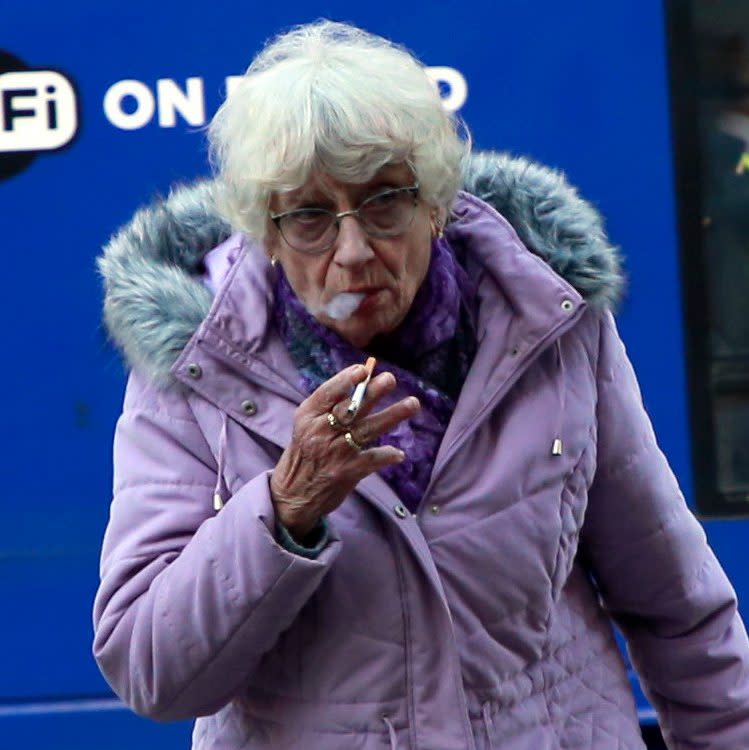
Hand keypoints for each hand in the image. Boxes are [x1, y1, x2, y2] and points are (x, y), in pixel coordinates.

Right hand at [270, 364, 419, 537]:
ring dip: (392, 415)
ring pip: (367, 429)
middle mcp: (320, 431)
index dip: (345, 380)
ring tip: (412, 404)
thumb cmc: (305, 454)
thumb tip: (364, 380)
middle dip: (372, 392)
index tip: (363, 370)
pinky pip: (372, 459)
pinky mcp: (346, 472)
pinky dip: (387, 455)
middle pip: (351, 408)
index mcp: (308, 416)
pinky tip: (399, 453)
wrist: (292, 496)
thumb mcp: (307, 426)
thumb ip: (331, 407)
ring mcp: (333, 452)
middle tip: (390, 379)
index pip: (326, 393)